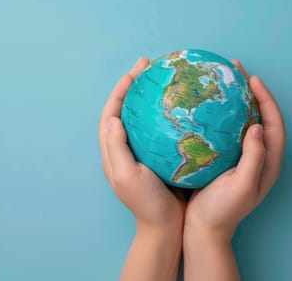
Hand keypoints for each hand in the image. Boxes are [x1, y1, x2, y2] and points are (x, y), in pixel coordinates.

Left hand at [98, 57, 184, 231]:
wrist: (165, 226)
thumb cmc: (145, 202)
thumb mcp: (126, 175)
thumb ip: (116, 146)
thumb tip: (113, 117)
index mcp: (112, 150)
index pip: (111, 112)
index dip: (120, 91)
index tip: (133, 72)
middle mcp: (123, 147)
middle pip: (125, 109)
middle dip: (133, 86)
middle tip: (148, 66)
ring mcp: (140, 151)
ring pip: (142, 116)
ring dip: (148, 96)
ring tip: (162, 78)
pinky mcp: (156, 155)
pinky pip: (158, 127)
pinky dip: (164, 113)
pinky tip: (180, 105)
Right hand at [184, 59, 285, 242]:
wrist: (203, 228)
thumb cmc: (222, 210)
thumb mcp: (242, 186)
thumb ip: (254, 158)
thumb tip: (258, 127)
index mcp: (267, 162)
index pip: (273, 123)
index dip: (265, 99)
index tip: (252, 79)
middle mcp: (257, 156)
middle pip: (260, 116)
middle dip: (251, 92)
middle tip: (235, 70)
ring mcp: (239, 156)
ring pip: (242, 120)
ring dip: (234, 99)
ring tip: (221, 80)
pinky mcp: (223, 157)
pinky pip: (225, 129)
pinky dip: (219, 114)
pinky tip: (204, 105)